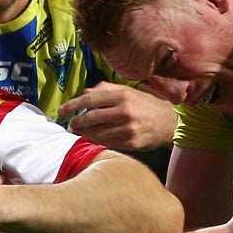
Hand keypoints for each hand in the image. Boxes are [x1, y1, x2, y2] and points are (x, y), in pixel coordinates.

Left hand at [57, 84, 177, 150]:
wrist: (170, 122)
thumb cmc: (146, 105)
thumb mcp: (128, 91)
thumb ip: (106, 89)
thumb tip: (85, 93)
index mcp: (122, 96)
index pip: (90, 99)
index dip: (72, 105)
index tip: (61, 110)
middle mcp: (124, 112)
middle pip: (90, 118)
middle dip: (76, 122)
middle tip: (71, 124)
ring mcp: (127, 129)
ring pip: (96, 133)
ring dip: (85, 133)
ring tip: (81, 132)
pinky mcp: (130, 143)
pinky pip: (107, 143)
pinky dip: (97, 140)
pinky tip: (95, 138)